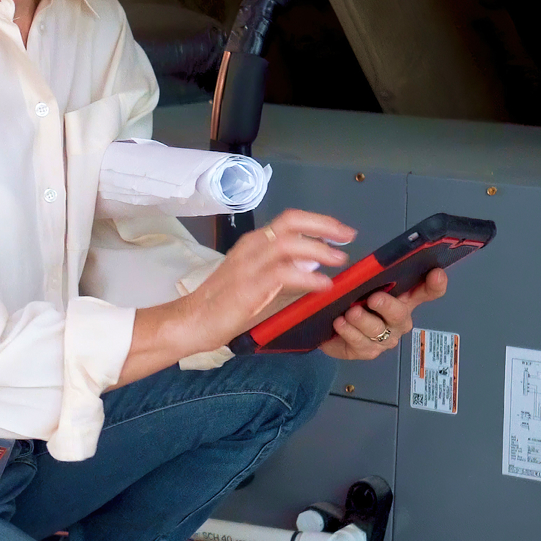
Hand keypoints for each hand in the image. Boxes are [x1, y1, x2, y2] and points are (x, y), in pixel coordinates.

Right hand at [120, 210, 357, 386]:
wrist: (192, 320)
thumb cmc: (223, 304)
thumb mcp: (258, 282)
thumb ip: (285, 272)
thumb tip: (313, 263)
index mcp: (253, 244)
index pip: (290, 220)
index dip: (320, 221)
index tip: (342, 231)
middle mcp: (252, 247)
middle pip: (292, 222)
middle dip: (325, 226)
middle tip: (348, 237)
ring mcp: (249, 265)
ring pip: (290, 244)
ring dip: (320, 249)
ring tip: (340, 260)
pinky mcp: (248, 286)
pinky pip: (284, 274)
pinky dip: (308, 277)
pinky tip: (323, 284)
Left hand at [318, 268, 448, 360]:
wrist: (330, 329)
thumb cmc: (351, 302)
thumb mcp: (361, 285)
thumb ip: (369, 277)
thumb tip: (368, 267)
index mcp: (403, 299)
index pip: (427, 291)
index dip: (435, 284)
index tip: (436, 273)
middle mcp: (398, 319)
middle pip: (400, 313)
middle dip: (387, 305)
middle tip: (373, 298)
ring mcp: (385, 337)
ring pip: (377, 329)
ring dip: (363, 319)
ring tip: (351, 312)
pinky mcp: (368, 351)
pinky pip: (360, 342)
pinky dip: (349, 331)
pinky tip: (340, 323)